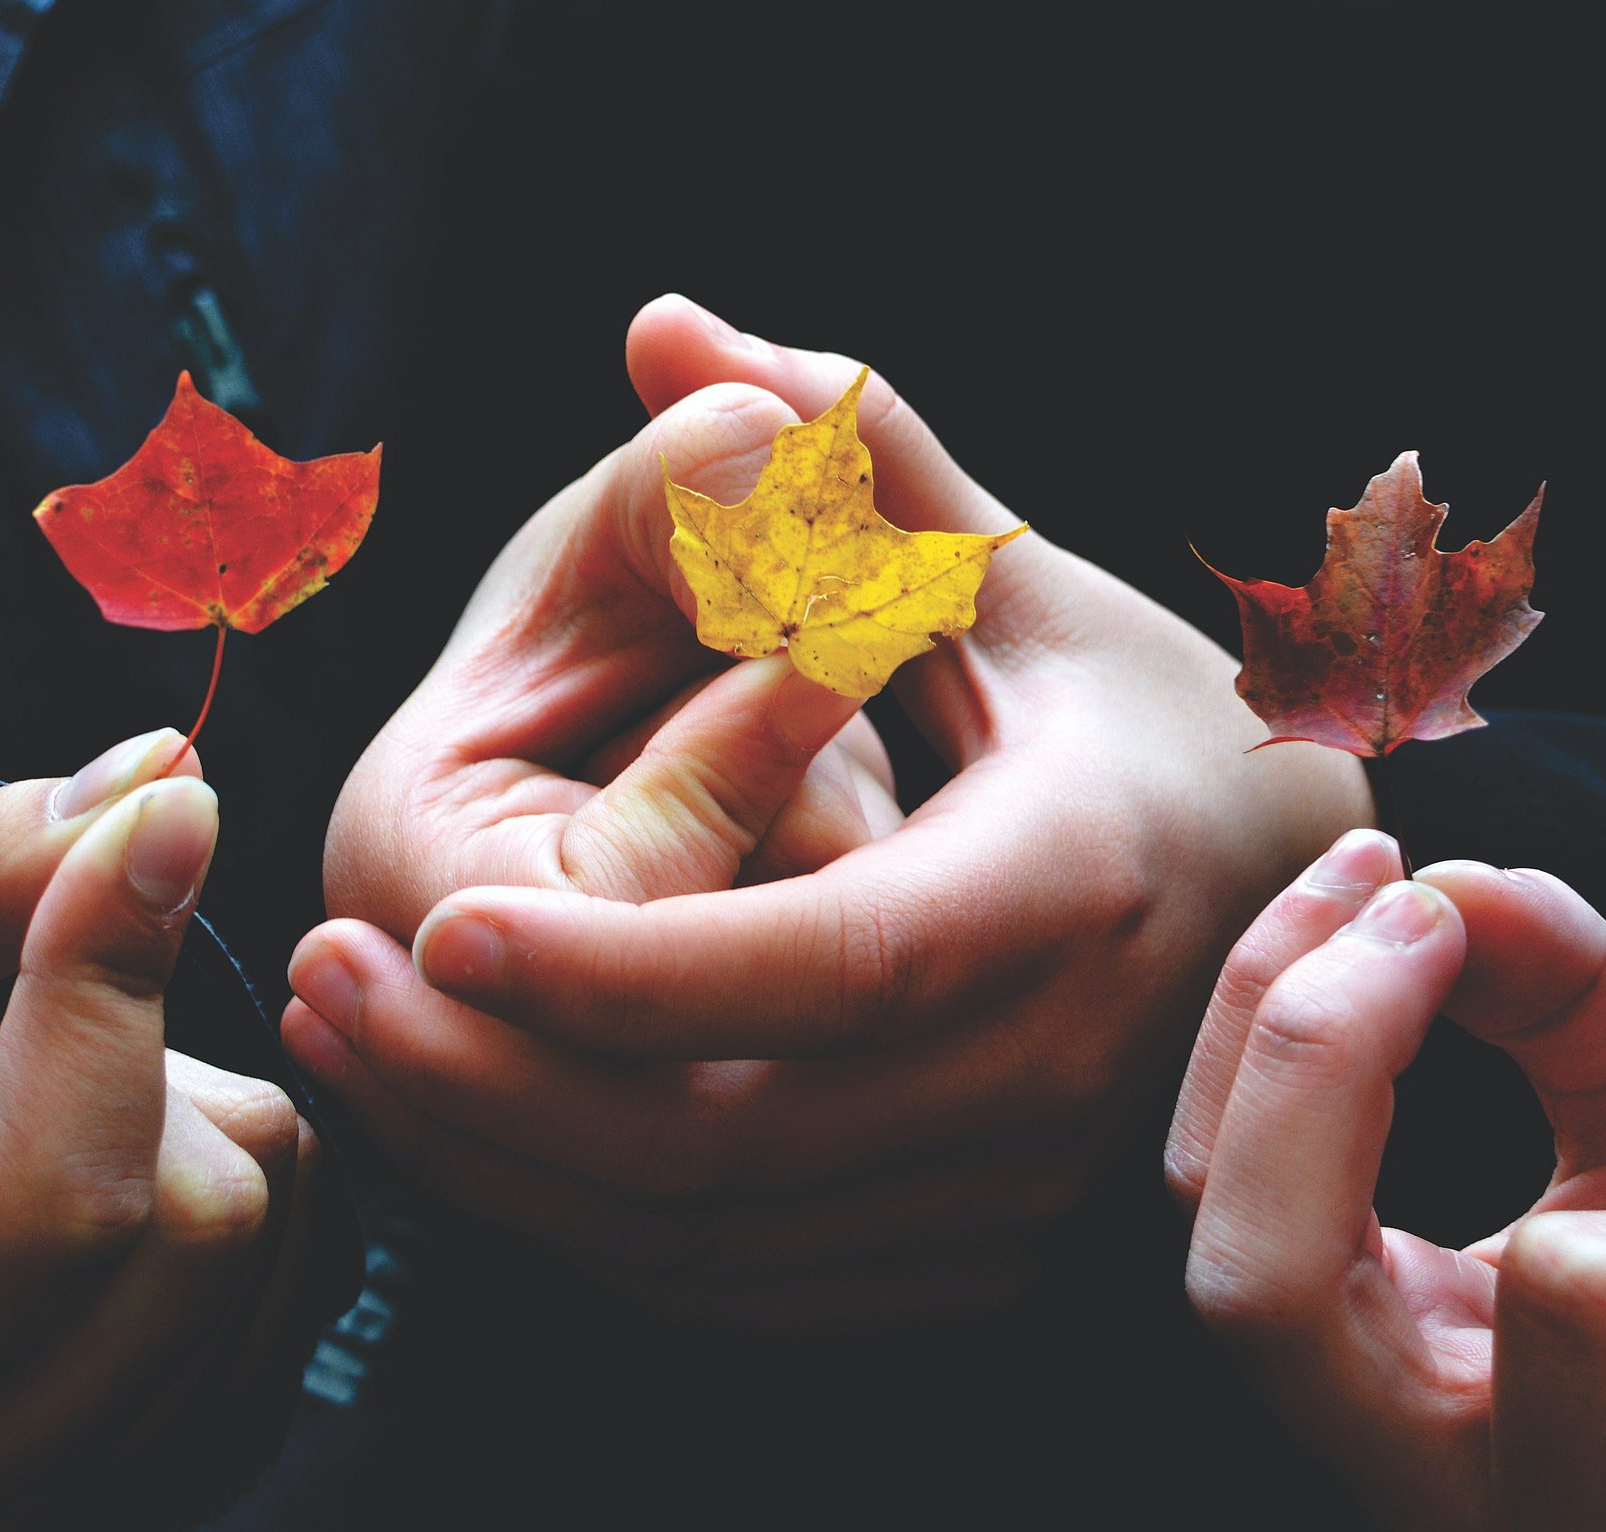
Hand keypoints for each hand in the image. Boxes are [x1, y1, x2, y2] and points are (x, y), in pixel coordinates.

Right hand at [0, 734, 317, 1514]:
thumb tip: (164, 782)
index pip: (66, 1199)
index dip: (113, 986)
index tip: (155, 818)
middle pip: (200, 1209)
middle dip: (133, 1073)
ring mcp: (93, 1481)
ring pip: (273, 1222)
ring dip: (185, 1123)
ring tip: (15, 1146)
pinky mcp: (189, 1453)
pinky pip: (305, 1259)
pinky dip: (233, 1177)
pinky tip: (100, 1194)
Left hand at [288, 295, 1372, 1327]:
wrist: (1278, 897)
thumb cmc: (1138, 718)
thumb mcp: (1014, 580)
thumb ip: (848, 458)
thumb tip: (669, 324)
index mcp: (1061, 888)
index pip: (825, 966)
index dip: (624, 965)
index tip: (434, 916)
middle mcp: (1045, 1079)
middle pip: (725, 1144)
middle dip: (496, 1078)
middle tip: (327, 978)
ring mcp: (1006, 1193)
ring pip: (708, 1240)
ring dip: (505, 1158)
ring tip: (355, 1040)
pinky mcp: (963, 1249)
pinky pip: (741, 1282)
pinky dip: (586, 1219)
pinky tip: (477, 1118)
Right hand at [1166, 839, 1605, 1530]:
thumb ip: (1552, 970)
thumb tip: (1456, 887)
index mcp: (1363, 1360)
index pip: (1212, 1196)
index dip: (1266, 1011)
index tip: (1368, 866)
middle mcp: (1411, 1472)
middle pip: (1255, 1287)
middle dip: (1338, 1044)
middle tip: (1434, 913)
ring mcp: (1537, 1524)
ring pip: (1574, 1300)